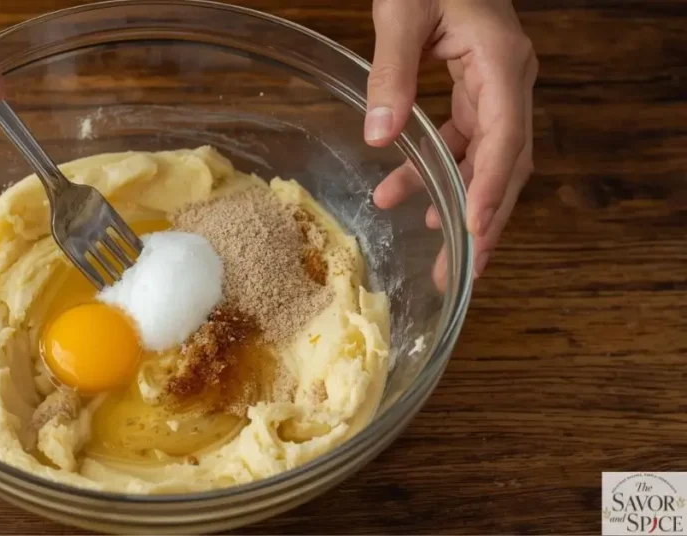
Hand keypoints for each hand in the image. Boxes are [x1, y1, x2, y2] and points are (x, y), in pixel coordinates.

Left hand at [365, 0, 537, 288]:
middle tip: (463, 271)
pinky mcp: (475, 88)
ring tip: (432, 248)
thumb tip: (380, 137)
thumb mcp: (401, 14)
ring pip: (485, 159)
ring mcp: (494, 86)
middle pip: (506, 164)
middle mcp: (508, 81)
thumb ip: (391, 73)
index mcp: (500, 64)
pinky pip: (463, 141)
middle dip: (485, 220)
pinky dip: (439, 170)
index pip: (504, 140)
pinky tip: (408, 193)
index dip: (490, 191)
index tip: (474, 234)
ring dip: (457, 201)